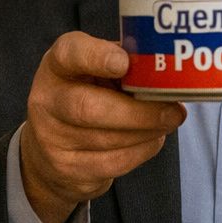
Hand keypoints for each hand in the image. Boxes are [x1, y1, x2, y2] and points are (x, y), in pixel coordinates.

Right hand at [22, 31, 185, 222]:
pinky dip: (141, 151)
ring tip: (168, 122)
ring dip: (147, 132)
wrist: (49, 150)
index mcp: (58, 65)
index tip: (124, 62)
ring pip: (106, 139)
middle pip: (88, 107)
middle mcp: (47, 99)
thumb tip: (170, 73)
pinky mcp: (66, 169)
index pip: (69, 54)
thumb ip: (124, 65)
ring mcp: (51, 137)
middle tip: (174, 111)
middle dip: (138, 112)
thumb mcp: (96, 72)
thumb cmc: (87, 97)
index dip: (96, 57)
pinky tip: (152, 140)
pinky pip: (112, 162)